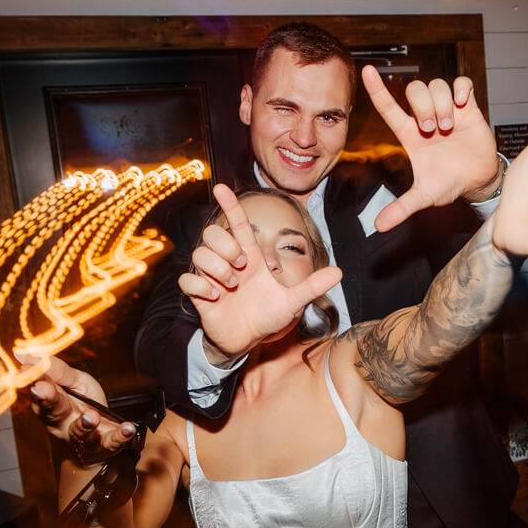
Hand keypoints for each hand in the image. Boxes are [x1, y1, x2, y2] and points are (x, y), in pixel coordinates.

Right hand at [21, 351, 136, 457]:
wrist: (97, 441)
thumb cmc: (83, 404)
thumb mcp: (73, 382)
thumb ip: (56, 370)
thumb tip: (25, 355)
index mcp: (50, 405)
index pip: (39, 391)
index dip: (35, 382)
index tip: (28, 372)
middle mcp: (60, 423)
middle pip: (53, 411)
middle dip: (48, 399)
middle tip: (43, 389)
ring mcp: (81, 437)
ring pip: (78, 432)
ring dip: (84, 424)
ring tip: (91, 416)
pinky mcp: (103, 446)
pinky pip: (111, 442)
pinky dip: (119, 436)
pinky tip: (126, 428)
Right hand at [179, 184, 342, 356]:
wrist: (247, 339)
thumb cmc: (268, 315)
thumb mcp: (292, 301)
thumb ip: (312, 286)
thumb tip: (339, 272)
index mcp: (249, 256)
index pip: (237, 222)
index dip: (229, 204)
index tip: (221, 188)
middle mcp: (228, 262)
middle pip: (212, 233)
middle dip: (226, 246)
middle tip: (241, 267)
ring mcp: (211, 277)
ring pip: (199, 254)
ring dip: (216, 269)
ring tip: (231, 287)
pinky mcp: (199, 295)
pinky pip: (187, 279)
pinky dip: (199, 285)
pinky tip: (214, 297)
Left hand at [361, 65, 501, 232]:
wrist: (477, 182)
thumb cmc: (448, 184)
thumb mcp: (424, 196)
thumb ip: (402, 208)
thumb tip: (378, 227)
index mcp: (409, 134)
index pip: (388, 106)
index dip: (376, 88)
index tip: (365, 71)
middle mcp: (425, 117)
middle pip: (415, 90)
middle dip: (423, 106)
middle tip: (433, 129)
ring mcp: (447, 109)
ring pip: (437, 85)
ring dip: (442, 103)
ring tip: (449, 126)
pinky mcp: (468, 107)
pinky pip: (462, 82)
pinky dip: (461, 89)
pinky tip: (464, 104)